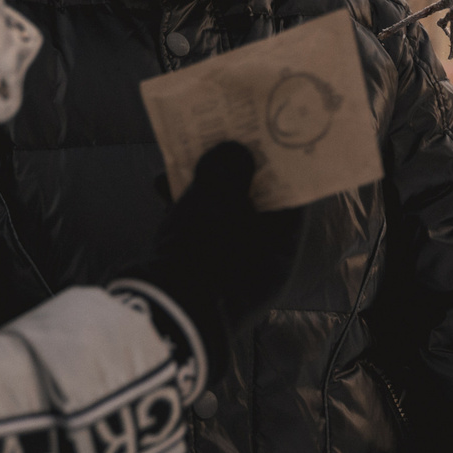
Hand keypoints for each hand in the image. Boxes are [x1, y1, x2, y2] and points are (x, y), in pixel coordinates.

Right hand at [117, 142, 303, 369]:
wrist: (160, 320)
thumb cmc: (201, 254)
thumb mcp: (215, 201)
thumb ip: (226, 169)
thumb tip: (234, 152)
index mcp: (280, 248)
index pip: (292, 198)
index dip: (282, 163)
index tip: (269, 133)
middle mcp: (260, 263)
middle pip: (255, 206)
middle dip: (236, 171)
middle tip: (223, 138)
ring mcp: (227, 274)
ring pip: (221, 219)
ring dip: (203, 188)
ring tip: (183, 160)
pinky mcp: (196, 279)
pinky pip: (197, 236)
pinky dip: (183, 212)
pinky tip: (160, 188)